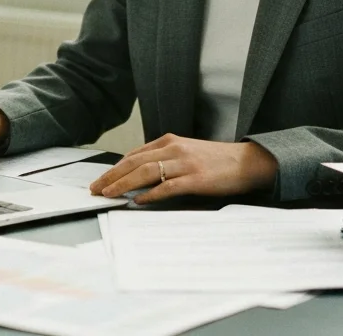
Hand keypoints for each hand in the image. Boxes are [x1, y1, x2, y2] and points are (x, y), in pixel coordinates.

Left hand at [88, 134, 277, 204]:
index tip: (101, 179)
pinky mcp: (196, 179)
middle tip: (96, 188)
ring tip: (109, 194)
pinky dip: (151, 194)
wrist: (246, 162)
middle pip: (134, 162)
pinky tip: (139, 201)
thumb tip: (137, 173)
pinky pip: (167, 187)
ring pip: (146, 173)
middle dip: (112, 176)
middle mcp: (174, 149)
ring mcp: (185, 164)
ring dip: (124, 184)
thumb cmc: (215, 160)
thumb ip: (163, 158)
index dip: (114, 168)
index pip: (134, 155)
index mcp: (170, 141)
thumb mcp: (186, 152)